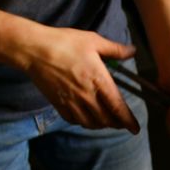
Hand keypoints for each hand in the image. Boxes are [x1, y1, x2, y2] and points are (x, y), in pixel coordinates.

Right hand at [21, 26, 139, 132]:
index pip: (118, 108)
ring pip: (91, 123)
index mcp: (99, 80)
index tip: (135, 129)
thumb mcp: (93, 41)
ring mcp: (71, 102)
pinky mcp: (58, 104)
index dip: (128, 121)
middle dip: (117, 124)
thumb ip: (115, 49)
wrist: (34, 50)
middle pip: (106, 120)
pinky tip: (86, 117)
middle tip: (122, 123)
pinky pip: (74, 120)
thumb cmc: (64, 42)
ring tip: (106, 120)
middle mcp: (87, 95)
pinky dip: (83, 122)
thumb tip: (132, 51)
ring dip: (101, 125)